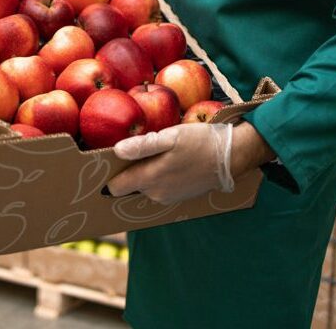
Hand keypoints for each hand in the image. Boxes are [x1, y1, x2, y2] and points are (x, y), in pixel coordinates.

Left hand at [107, 122, 274, 205]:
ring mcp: (168, 197)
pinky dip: (156, 176)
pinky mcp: (179, 196)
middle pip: (129, 185)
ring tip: (148, 152)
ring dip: (142, 173)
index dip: (108, 174)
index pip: (116, 187)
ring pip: (144, 186)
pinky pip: (158, 187)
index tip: (103, 161)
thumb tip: (116, 151)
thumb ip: (143, 146)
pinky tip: (163, 160)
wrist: (231, 156)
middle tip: (127, 150)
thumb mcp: (171, 138)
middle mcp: (156, 194)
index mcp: (150, 179)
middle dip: (125, 171)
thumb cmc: (199, 142)